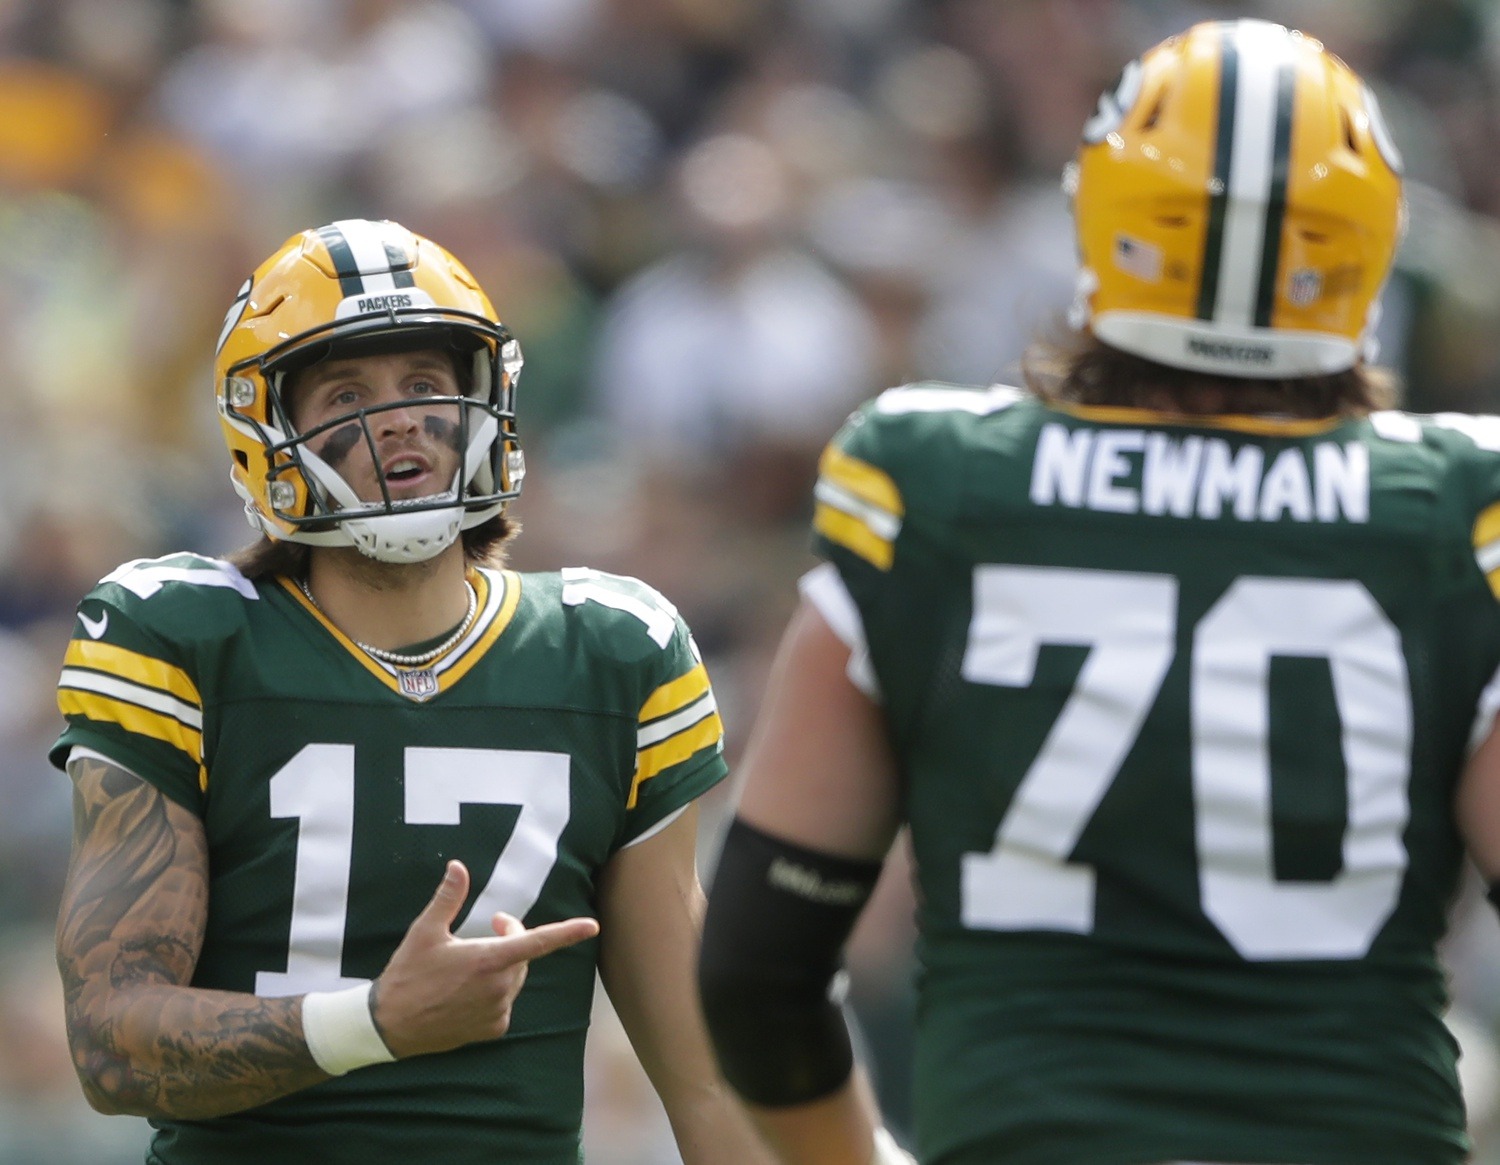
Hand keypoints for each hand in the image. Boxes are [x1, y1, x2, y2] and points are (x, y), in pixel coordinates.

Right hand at [369, 859, 598, 1057]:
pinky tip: (467, 990)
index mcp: (487, 960)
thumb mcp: (425, 931)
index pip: (536, 942)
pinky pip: (504, 1003)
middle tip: (492, 925)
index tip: (592, 926)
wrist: (390, 1026)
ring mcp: (497, 1012)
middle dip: (513, 938)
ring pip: (514, 979)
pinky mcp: (492, 1029)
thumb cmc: (407, 974)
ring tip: (471, 961)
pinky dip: (495, 991)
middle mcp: (498, 988)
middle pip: (523, 956)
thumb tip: (459, 866)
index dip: (566, 933)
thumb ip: (448, 898)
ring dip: (503, 965)